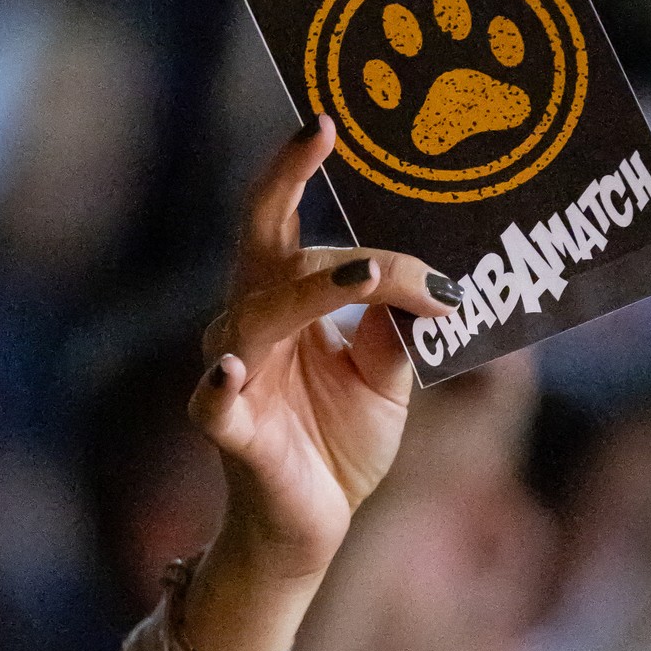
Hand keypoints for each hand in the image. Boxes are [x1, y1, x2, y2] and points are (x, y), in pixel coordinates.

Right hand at [180, 118, 457, 650]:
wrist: (312, 529)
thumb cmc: (337, 440)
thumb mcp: (385, 372)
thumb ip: (399, 319)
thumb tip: (436, 270)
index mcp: (280, 301)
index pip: (282, 222)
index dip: (296, 168)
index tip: (328, 120)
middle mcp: (247, 326)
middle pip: (262, 246)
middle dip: (283, 183)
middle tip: (320, 130)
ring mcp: (234, 377)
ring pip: (259, 314)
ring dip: (312, 291)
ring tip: (365, 275)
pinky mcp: (232, 435)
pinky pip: (214, 404)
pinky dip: (220, 386)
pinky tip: (231, 369)